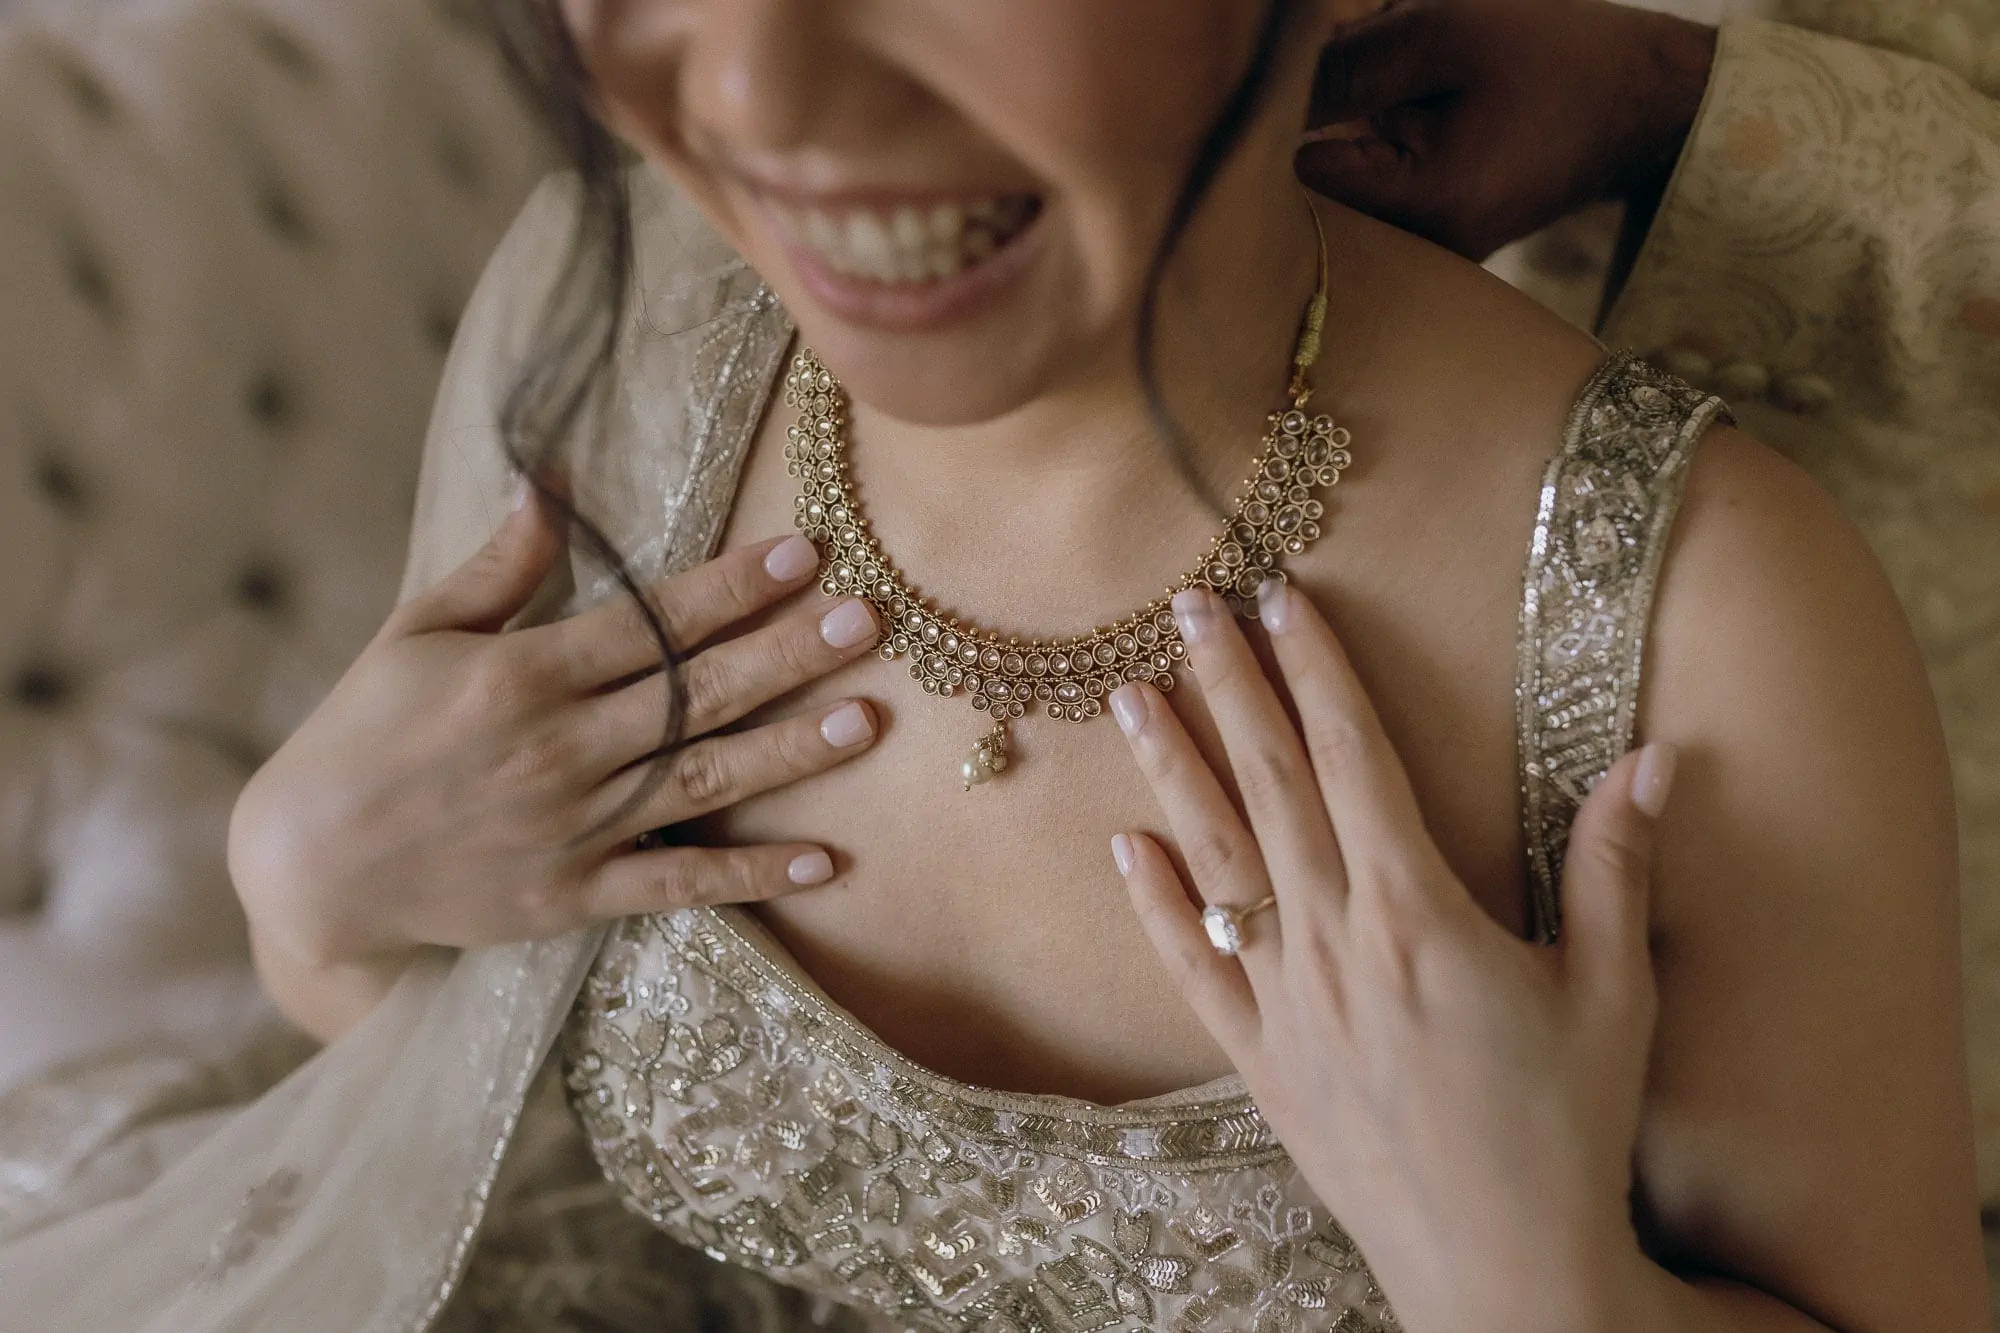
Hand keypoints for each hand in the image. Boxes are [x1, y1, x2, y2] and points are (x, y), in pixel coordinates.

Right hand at [228, 477, 881, 974]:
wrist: (309, 866)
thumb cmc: (363, 732)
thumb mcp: (416, 632)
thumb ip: (500, 566)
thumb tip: (551, 478)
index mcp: (521, 676)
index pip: (649, 625)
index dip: (731, 588)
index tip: (805, 554)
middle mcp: (558, 750)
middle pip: (695, 695)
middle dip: (787, 654)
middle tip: (869, 620)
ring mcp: (572, 827)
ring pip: (702, 781)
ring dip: (791, 752)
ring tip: (867, 721)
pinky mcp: (575, 895)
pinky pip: (678, 883)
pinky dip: (749, 876)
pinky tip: (822, 860)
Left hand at [1107, 581, 1672, 1331]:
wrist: (1501, 1268)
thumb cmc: (1568, 1131)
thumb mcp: (1614, 994)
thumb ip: (1615, 868)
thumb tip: (1649, 757)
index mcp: (1418, 912)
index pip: (1354, 757)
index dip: (1316, 669)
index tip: (1281, 599)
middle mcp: (1336, 943)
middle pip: (1269, 785)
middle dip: (1228, 686)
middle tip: (1187, 605)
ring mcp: (1285, 1002)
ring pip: (1215, 861)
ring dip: (1171, 770)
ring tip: (1128, 694)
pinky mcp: (1258, 1062)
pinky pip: (1191, 968)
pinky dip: (1155, 905)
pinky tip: (1124, 848)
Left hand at [1297, 0, 1717, 259]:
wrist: (1642, 103)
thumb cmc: (1555, 58)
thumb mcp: (1447, 34)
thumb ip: (1349, 64)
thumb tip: (1265, 94)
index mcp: (1425, 209)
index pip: (1297, 174)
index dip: (1289, 113)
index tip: (1320, 68)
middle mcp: (1419, 255)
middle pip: (1313, 193)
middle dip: (1319, 122)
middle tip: (1363, 69)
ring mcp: (1425, 255)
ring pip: (1341, 191)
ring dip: (1349, 130)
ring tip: (1411, 89)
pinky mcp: (1430, 239)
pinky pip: (1372, 194)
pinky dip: (1376, 147)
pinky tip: (1414, 110)